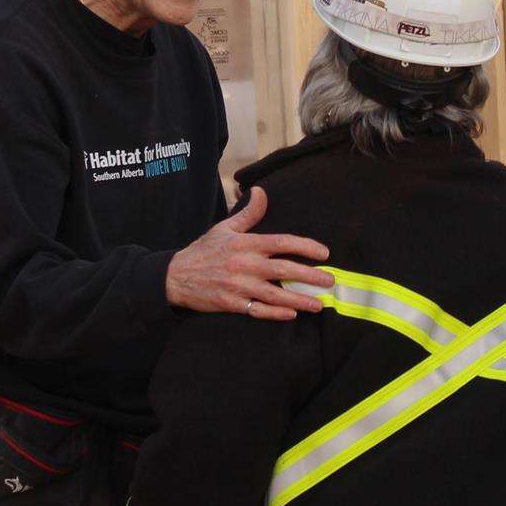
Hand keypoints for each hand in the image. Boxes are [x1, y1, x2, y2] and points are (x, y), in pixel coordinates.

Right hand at [165, 187, 331, 317]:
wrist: (176, 277)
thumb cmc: (204, 251)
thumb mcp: (225, 228)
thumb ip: (248, 213)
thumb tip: (261, 191)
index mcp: (245, 244)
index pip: (281, 242)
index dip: (305, 247)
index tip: (323, 253)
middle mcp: (244, 265)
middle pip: (283, 269)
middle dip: (309, 276)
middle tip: (330, 280)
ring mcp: (238, 286)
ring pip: (274, 294)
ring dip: (298, 299)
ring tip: (318, 304)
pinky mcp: (232, 304)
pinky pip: (258, 310)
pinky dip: (275, 313)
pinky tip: (291, 314)